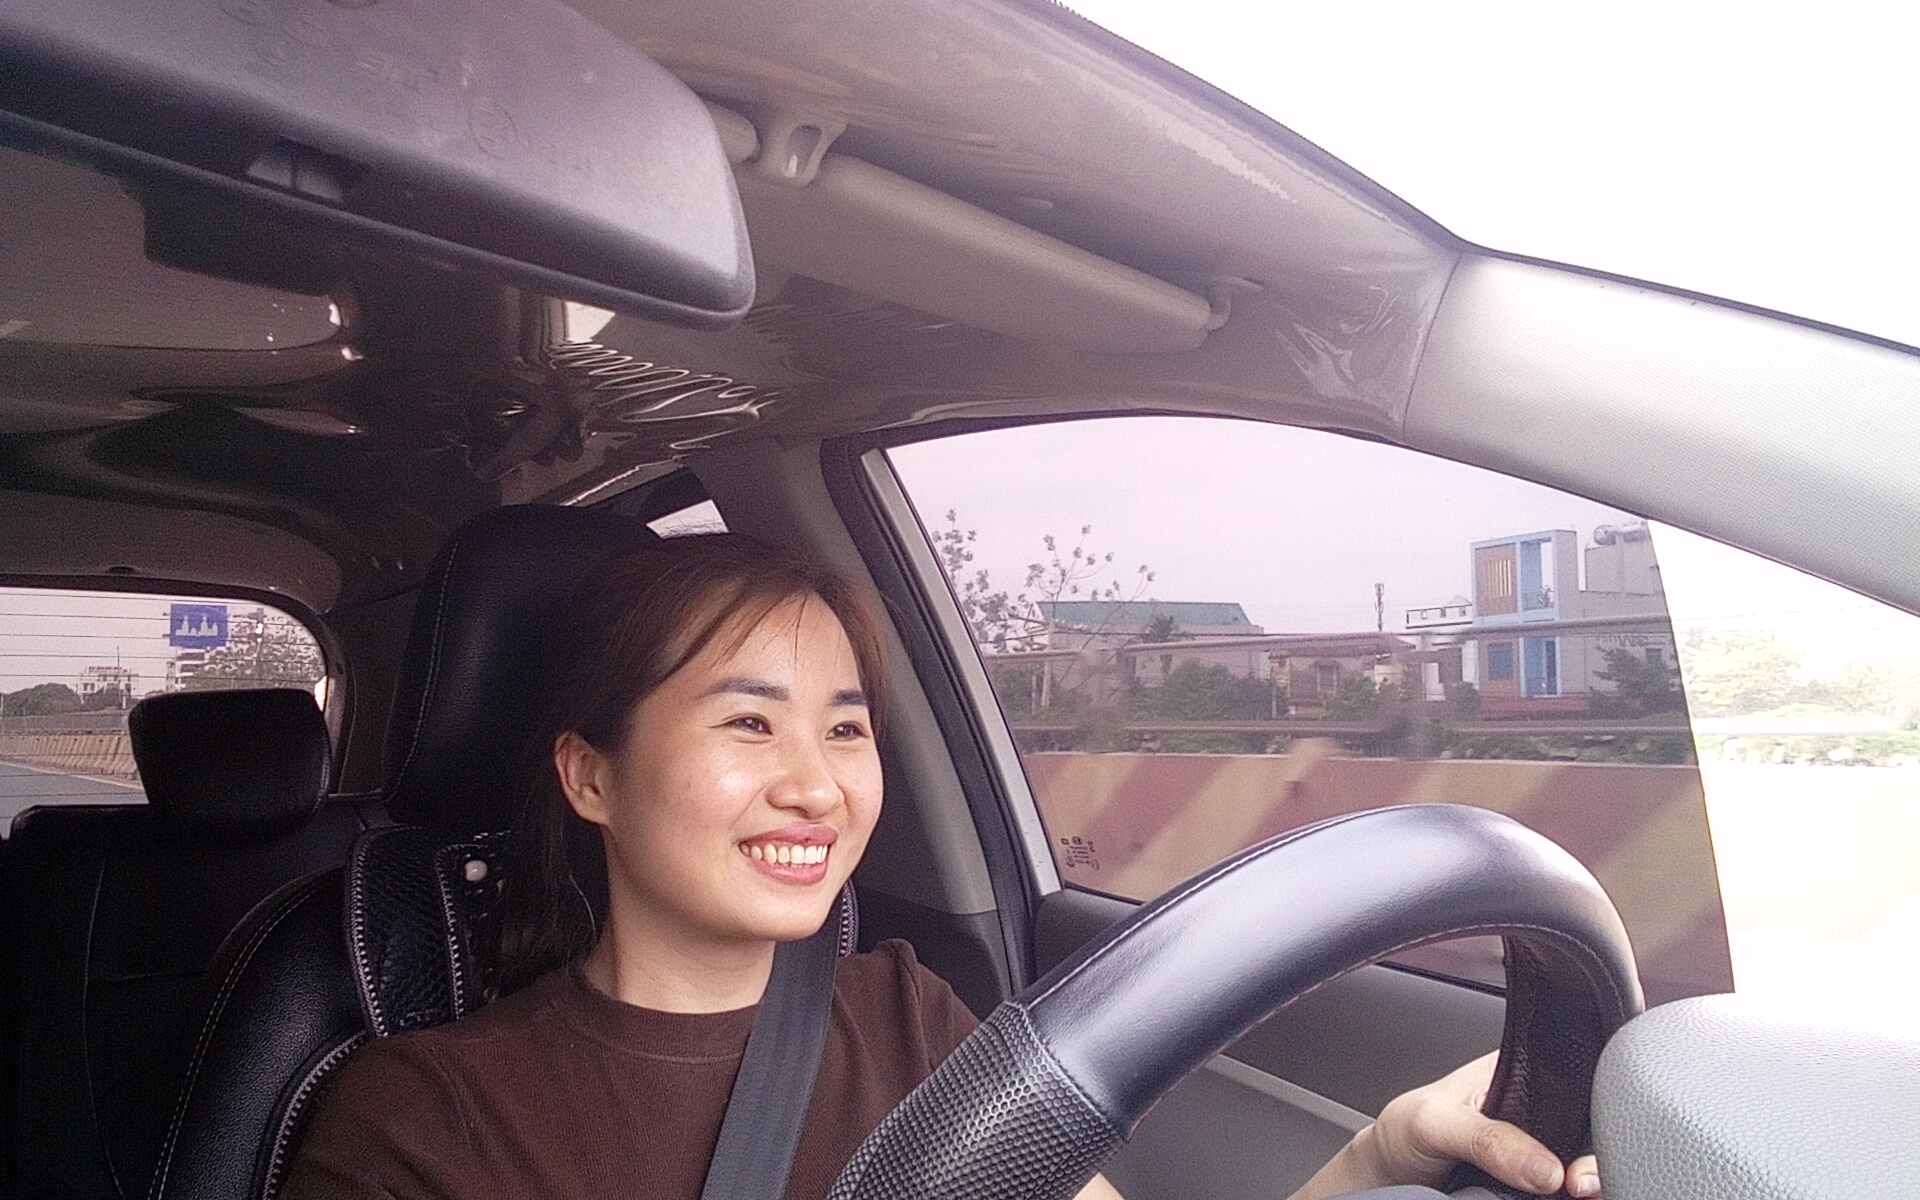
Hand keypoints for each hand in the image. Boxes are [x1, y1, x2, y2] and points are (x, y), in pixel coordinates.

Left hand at [1349, 1053, 1600, 1196]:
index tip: (1582, 1158)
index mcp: (1523, 1074)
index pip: (1576, 1083)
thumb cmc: (1404, 1132)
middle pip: (1589, 1131)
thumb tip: (1546, 1169)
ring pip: (1581, 1167)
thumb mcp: (1434, 1123)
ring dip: (1586, 1185)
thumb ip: (1486, 1139)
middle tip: (1579, 1185)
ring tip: (1574, 1195)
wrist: (1387, 1178)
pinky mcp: (1534, 1187)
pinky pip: (1562, 1194)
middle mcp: (1538, 1111)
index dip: (1592, 1115)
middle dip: (1594, 1160)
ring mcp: (1539, 1151)